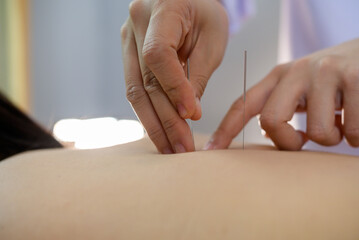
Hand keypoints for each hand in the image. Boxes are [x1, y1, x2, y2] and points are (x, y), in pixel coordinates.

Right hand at [121, 0, 227, 152]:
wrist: (188, 1)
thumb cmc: (205, 15)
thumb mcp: (212, 39)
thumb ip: (199, 75)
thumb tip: (189, 115)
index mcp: (162, 9)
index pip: (158, 54)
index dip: (174, 87)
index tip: (192, 114)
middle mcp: (135, 24)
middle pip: (145, 80)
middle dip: (165, 119)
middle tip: (182, 148)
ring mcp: (127, 40)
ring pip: (135, 91)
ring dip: (153, 124)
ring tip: (170, 148)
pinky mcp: (129, 56)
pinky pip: (135, 89)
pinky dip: (148, 113)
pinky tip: (159, 132)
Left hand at [206, 38, 358, 149]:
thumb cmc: (332, 80)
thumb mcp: (301, 87)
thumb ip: (281, 105)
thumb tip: (266, 133)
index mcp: (279, 76)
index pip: (244, 104)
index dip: (225, 130)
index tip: (209, 151)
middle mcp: (297, 71)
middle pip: (271, 122)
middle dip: (289, 143)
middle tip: (305, 140)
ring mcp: (325, 72)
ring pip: (317, 133)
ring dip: (332, 138)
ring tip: (339, 123)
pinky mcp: (355, 79)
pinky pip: (351, 131)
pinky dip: (355, 136)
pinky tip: (357, 119)